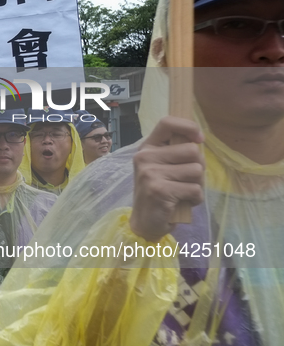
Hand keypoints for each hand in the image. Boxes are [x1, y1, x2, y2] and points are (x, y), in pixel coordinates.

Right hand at [130, 116, 204, 241]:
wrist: (145, 222)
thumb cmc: (160, 193)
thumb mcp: (163, 167)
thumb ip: (176, 152)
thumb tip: (199, 141)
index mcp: (147, 148)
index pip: (167, 123)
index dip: (189, 127)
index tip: (199, 139)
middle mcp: (145, 157)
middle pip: (192, 150)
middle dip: (198, 167)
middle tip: (185, 180)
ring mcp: (150, 173)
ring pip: (197, 170)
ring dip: (197, 185)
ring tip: (182, 192)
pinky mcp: (159, 190)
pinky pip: (195, 189)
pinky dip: (195, 199)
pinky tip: (182, 203)